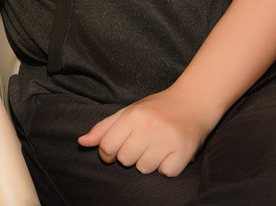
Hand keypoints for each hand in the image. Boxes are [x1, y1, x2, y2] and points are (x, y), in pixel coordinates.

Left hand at [77, 86, 216, 176]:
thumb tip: (82, 142)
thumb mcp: (128, 112)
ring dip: (148, 162)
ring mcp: (168, 140)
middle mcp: (149, 127)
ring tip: (156, 147)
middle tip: (141, 144)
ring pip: (144, 168)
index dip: (107, 153)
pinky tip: (169, 153)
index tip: (113, 151)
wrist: (194, 102)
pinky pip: (166, 173)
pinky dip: (167, 167)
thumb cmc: (157, 109)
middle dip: (129, 155)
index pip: (107, 146)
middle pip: (125, 159)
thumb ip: (104, 128)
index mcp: (133, 116)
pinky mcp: (185, 152)